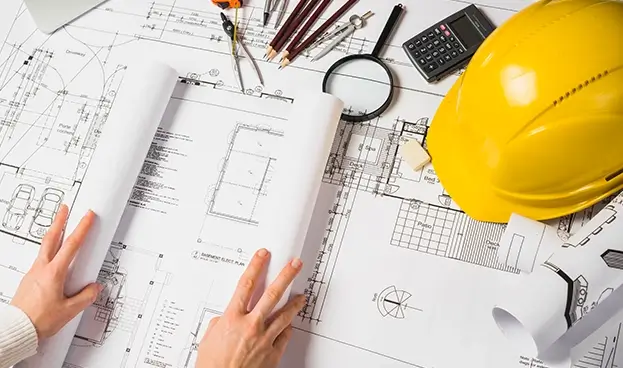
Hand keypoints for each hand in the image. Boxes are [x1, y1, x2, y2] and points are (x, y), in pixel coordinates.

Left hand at [11, 204, 101, 338]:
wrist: (17, 329)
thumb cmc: (38, 320)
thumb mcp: (69, 310)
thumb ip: (85, 297)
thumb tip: (93, 288)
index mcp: (54, 273)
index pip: (72, 245)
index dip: (81, 228)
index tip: (87, 216)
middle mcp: (41, 269)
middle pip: (51, 238)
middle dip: (59, 221)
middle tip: (64, 209)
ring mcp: (33, 273)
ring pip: (44, 247)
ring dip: (52, 234)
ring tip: (58, 228)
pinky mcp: (29, 280)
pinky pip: (40, 260)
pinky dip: (48, 252)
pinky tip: (52, 258)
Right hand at [196, 248, 305, 367]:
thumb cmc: (213, 367)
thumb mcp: (209, 340)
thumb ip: (220, 323)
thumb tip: (227, 318)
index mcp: (232, 319)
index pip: (246, 284)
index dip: (256, 266)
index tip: (263, 255)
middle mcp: (251, 326)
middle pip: (272, 294)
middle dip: (286, 276)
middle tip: (295, 265)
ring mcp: (264, 339)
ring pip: (284, 315)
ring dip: (295, 303)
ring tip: (302, 296)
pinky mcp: (273, 353)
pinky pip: (284, 336)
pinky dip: (287, 328)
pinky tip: (290, 324)